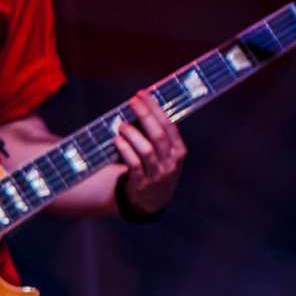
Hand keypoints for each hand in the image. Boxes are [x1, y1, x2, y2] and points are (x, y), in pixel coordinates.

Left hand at [113, 91, 184, 214]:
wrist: (153, 201)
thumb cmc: (157, 168)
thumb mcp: (166, 154)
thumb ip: (157, 134)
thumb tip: (141, 105)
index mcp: (178, 152)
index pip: (169, 126)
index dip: (156, 109)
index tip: (143, 94)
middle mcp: (170, 163)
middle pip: (158, 135)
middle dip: (145, 115)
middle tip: (132, 101)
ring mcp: (157, 175)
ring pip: (146, 150)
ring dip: (133, 134)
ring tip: (121, 125)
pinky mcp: (141, 184)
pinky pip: (133, 164)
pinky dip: (125, 150)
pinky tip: (117, 140)